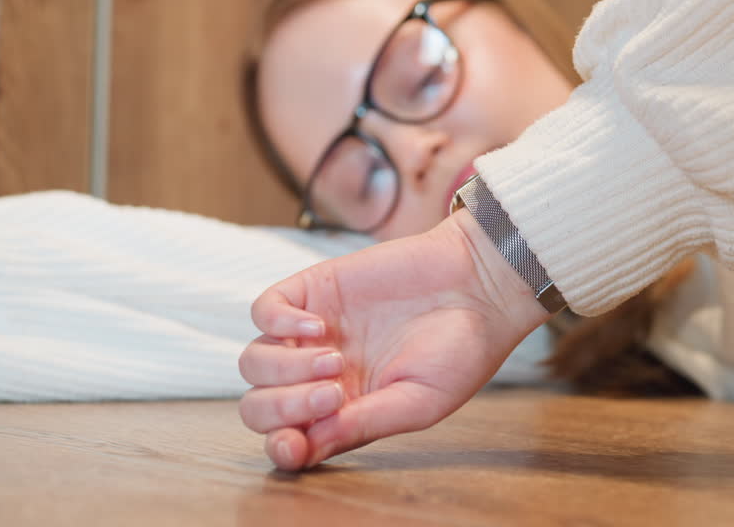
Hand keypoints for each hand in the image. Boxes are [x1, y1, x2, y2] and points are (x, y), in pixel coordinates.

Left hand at [238, 209, 549, 469]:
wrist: (480, 286)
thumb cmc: (460, 350)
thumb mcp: (418, 402)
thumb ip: (362, 425)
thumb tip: (307, 447)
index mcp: (344, 411)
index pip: (288, 438)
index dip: (280, 447)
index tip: (294, 444)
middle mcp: (319, 376)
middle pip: (260, 405)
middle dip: (284, 407)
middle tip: (333, 393)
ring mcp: (311, 333)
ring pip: (254, 361)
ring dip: (284, 369)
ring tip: (335, 360)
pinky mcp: (314, 290)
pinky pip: (264, 309)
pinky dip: (279, 322)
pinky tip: (320, 327)